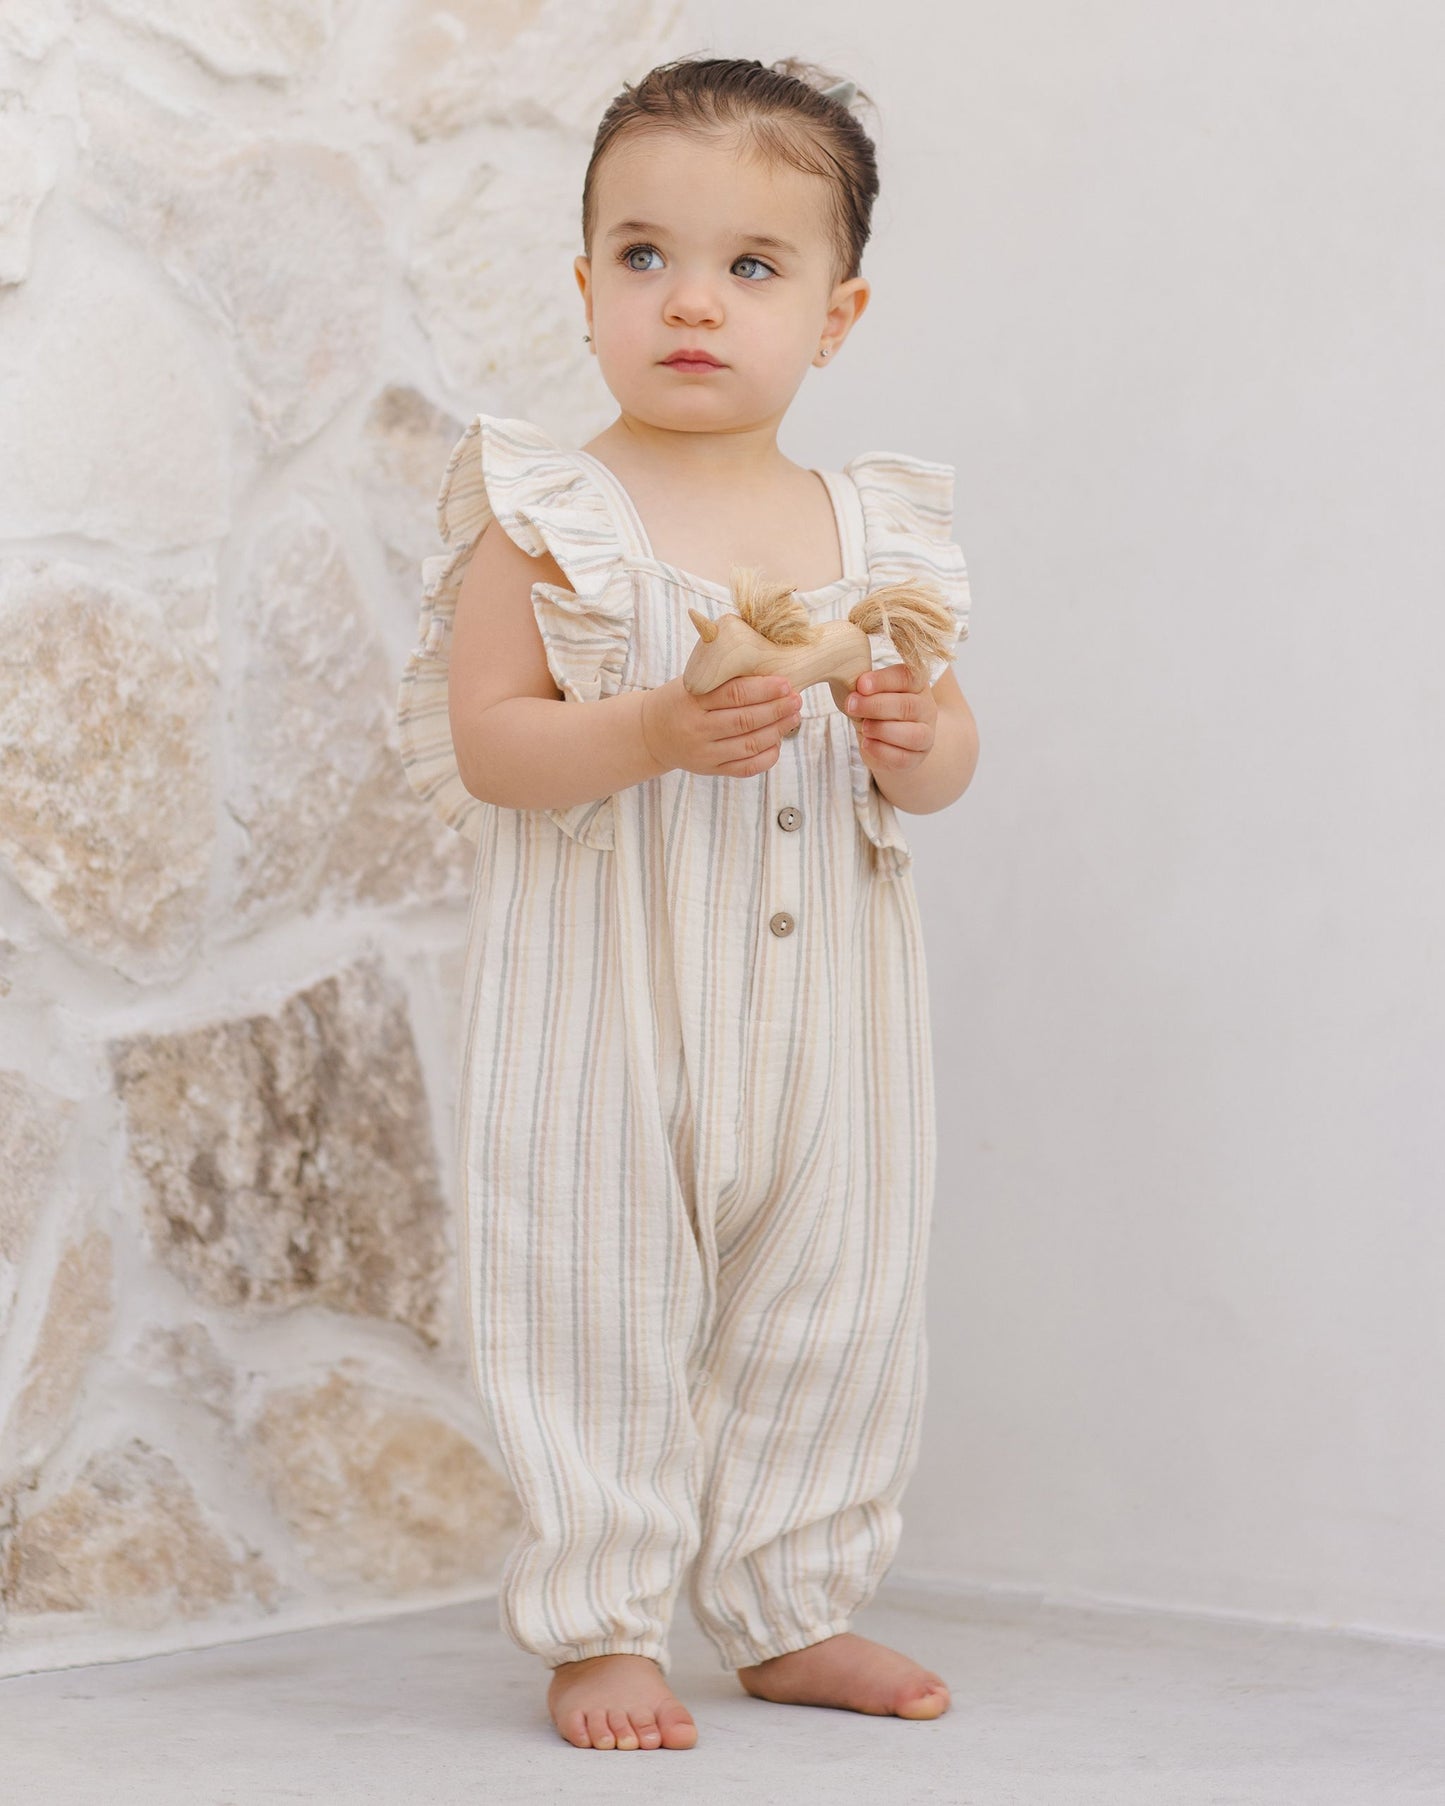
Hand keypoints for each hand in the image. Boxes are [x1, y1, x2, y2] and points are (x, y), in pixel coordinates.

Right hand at [641, 674, 802, 777]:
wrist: (652, 733)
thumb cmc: (681, 700)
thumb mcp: (694, 682)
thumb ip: (724, 678)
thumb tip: (770, 671)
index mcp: (692, 701)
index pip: (733, 694)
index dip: (763, 689)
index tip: (785, 683)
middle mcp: (697, 729)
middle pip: (745, 721)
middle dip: (776, 710)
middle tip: (797, 700)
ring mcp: (704, 753)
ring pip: (749, 745)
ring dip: (777, 731)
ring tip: (794, 717)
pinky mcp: (711, 770)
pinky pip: (745, 768)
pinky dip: (767, 756)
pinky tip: (778, 742)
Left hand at [845, 663, 937, 772]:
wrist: (886, 740)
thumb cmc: (877, 710)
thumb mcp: (871, 693)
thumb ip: (865, 689)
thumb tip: (853, 690)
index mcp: (917, 685)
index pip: (907, 677)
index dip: (883, 680)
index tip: (861, 684)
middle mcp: (926, 708)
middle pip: (908, 705)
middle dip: (875, 705)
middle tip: (852, 705)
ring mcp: (926, 735)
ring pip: (911, 734)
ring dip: (881, 730)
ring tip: (863, 727)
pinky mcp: (916, 758)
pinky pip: (902, 758)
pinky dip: (881, 751)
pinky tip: (866, 743)